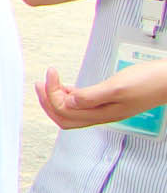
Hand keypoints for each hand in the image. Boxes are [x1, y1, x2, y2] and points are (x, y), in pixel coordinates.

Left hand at [39, 64, 166, 129]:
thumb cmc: (150, 82)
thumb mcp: (118, 87)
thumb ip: (91, 97)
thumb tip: (69, 103)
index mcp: (103, 114)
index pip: (66, 112)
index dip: (52, 95)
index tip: (50, 75)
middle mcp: (103, 115)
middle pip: (65, 117)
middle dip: (48, 101)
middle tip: (40, 82)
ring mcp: (107, 109)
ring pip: (73, 111)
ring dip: (57, 98)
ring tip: (49, 82)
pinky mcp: (111, 101)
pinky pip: (83, 104)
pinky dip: (70, 96)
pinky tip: (67, 87)